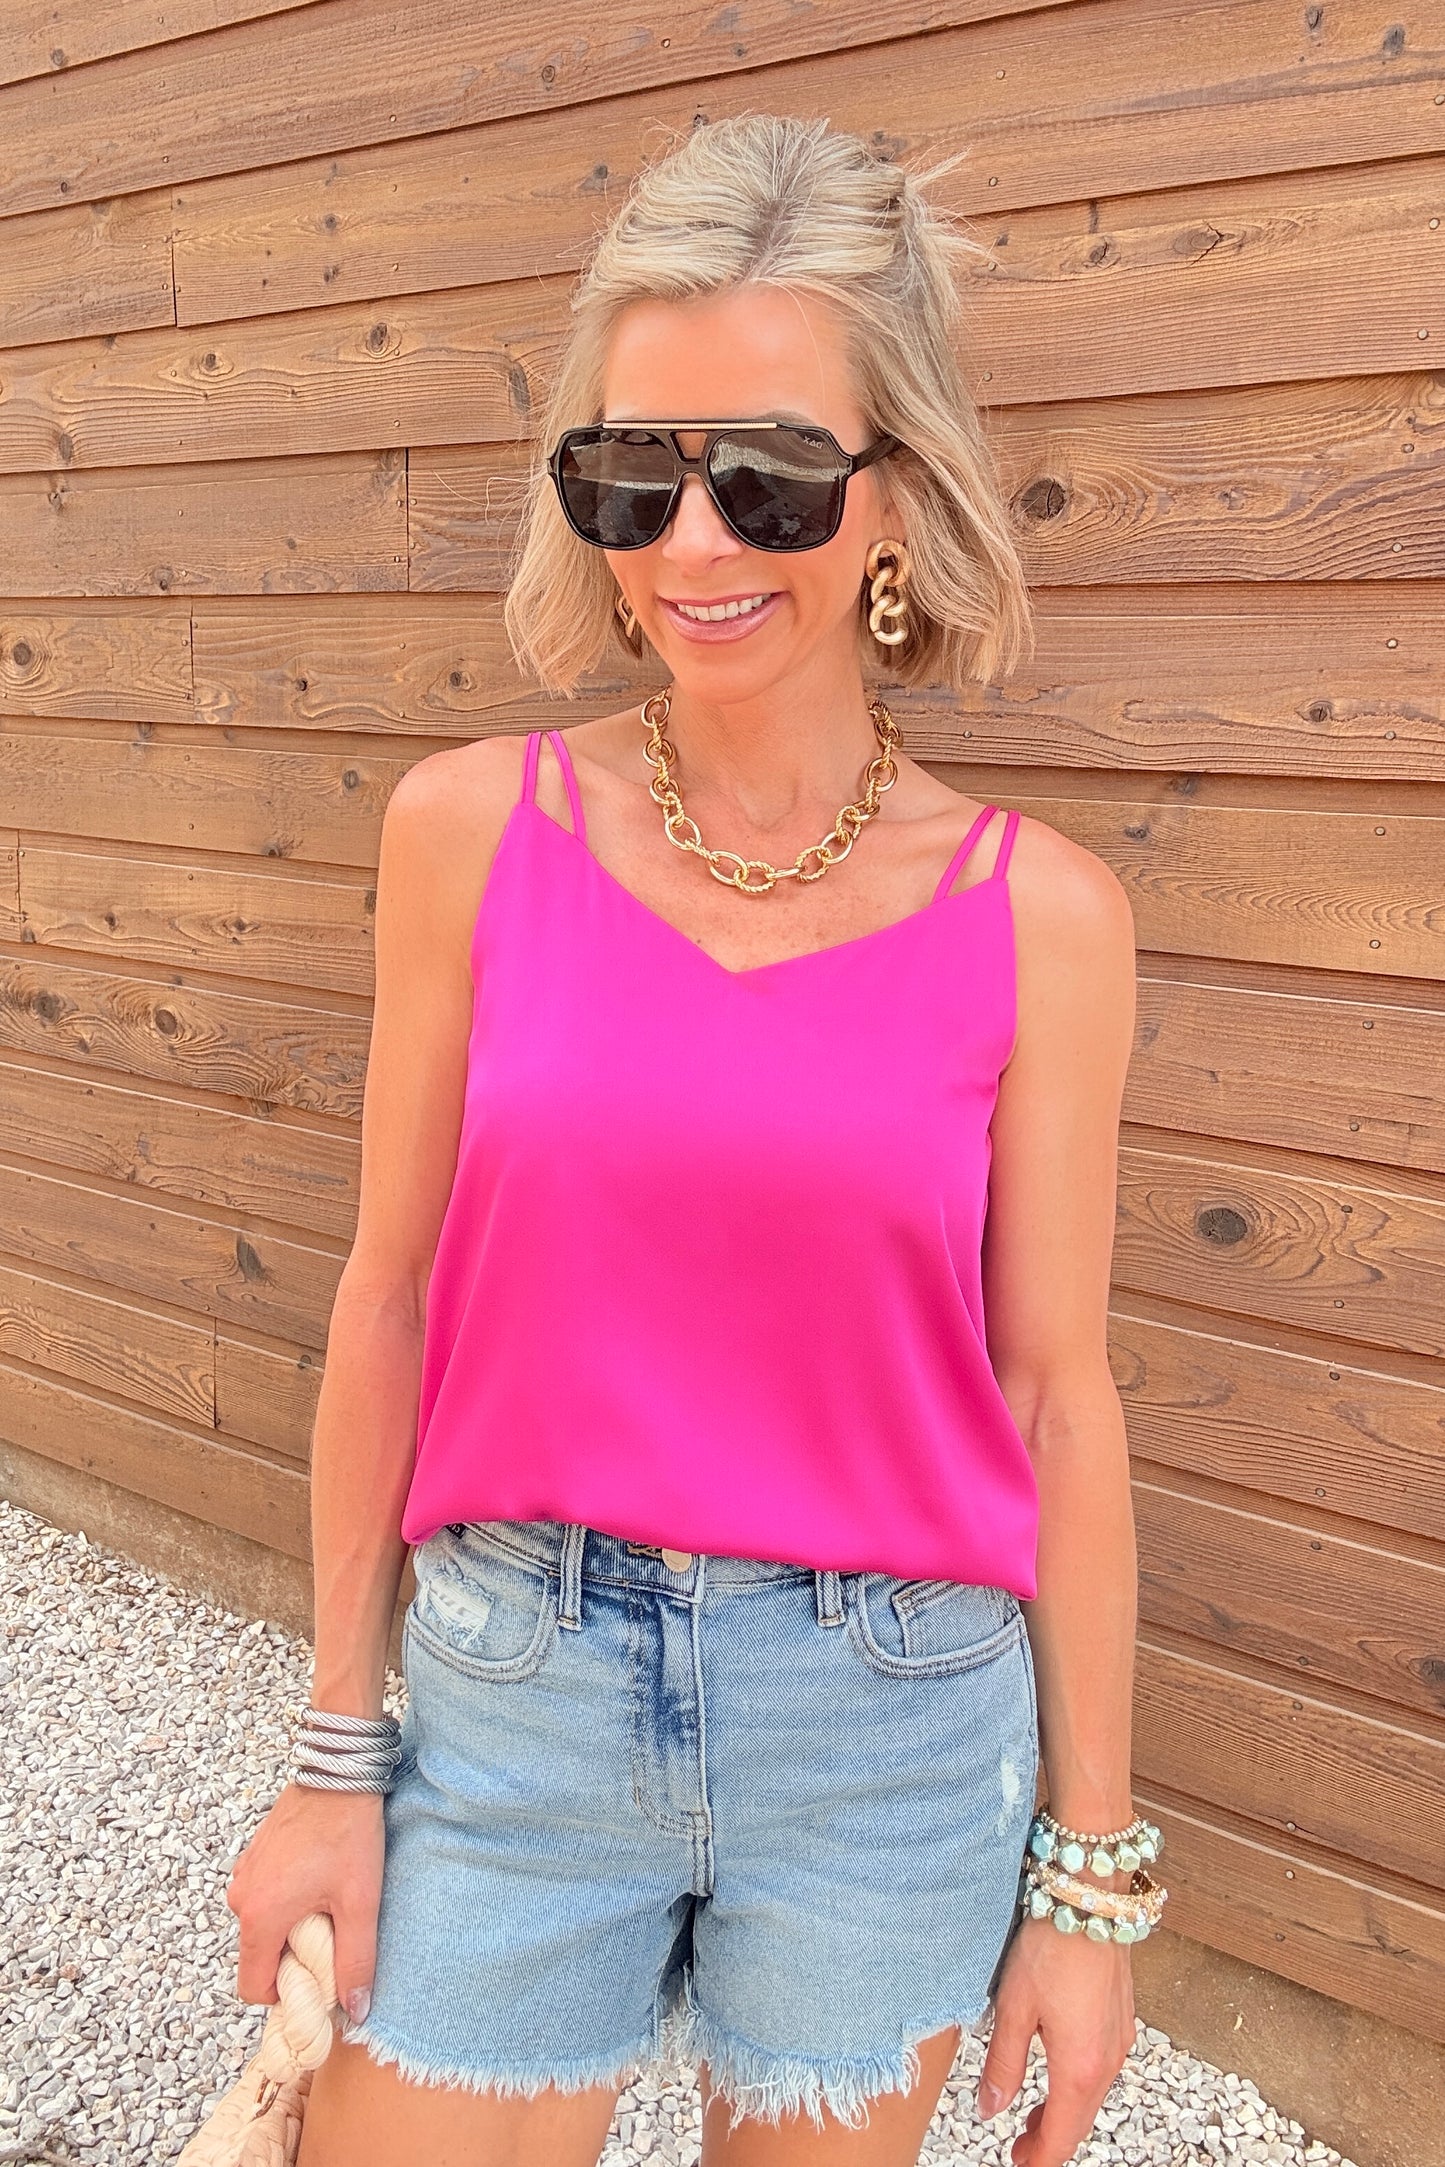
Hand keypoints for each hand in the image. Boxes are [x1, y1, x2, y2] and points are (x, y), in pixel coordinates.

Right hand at [226, 1780, 385, 2025]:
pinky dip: (288, 1899)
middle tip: (333, 1930)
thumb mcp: (360, 1903)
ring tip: (330, 1897)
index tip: (318, 1978)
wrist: (339, 1770)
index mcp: (259, 1917)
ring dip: (292, 1925)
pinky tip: (320, 1876)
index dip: (285, 1994)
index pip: (253, 1987)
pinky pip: (265, 1895)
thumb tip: (354, 2011)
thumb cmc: (349, 1834)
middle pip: (259, 1955)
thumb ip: (356, 1961)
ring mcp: (245, 1872)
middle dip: (293, 1956)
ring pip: (263, 1924)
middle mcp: (242, 1897)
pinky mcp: (256, 1854)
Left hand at [977, 1916, 1135, 2165]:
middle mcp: (1108, 2059)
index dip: (1038, 2158)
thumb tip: (992, 2108)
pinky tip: (1060, 2071)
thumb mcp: (1012, 2009)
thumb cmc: (1051, 1946)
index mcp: (1079, 2067)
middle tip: (1021, 2148)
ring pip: (1093, 2094)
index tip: (1018, 2163)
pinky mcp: (1122, 2016)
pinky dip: (1079, 2083)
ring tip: (1034, 2114)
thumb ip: (1003, 2065)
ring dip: (1066, 2111)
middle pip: (1081, 2120)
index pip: (1061, 2136)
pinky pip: (1102, 2067)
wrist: (1089, 1897)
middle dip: (1050, 2138)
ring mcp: (1120, 2038)